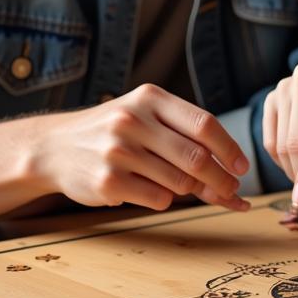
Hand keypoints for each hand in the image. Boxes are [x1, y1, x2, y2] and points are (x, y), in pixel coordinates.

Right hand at [30, 84, 249, 212]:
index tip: (243, 167)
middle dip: (220, 178)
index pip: (204, 123)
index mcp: (150, 98)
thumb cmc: (115, 132)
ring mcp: (118, 151)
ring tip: (187, 188)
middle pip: (195, 157)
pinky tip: (151, 190)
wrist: (54, 147)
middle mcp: (133, 120)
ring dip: (192, 191)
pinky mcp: (107, 182)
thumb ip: (184, 135)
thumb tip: (232, 172)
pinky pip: (158, 198)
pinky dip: (165, 199)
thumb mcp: (145, 115)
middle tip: (231, 191)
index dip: (229, 148)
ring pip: (179, 181)